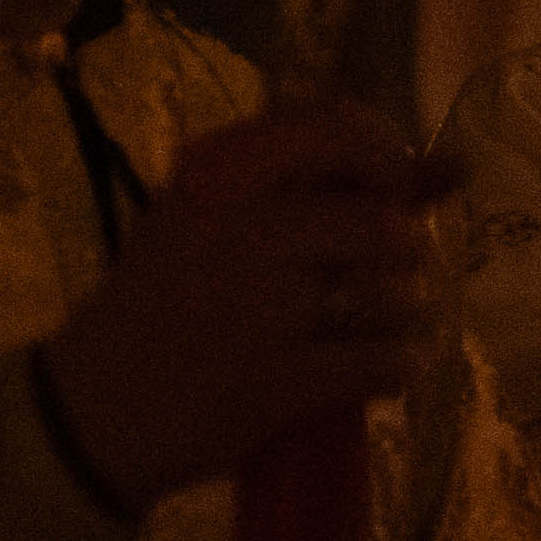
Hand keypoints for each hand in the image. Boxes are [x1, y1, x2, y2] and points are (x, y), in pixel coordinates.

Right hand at [43, 101, 454, 502]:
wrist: (91, 410)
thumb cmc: (161, 305)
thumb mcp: (208, 219)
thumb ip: (317, 183)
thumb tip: (449, 165)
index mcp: (214, 179)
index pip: (335, 130)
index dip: (389, 155)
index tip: (399, 186)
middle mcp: (240, 234)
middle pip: (382, 227)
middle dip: (401, 254)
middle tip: (375, 276)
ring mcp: (261, 311)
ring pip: (394, 300)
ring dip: (398, 317)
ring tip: (364, 328)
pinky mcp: (279, 382)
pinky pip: (384, 362)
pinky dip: (392, 366)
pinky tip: (368, 368)